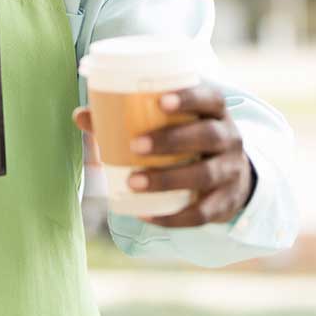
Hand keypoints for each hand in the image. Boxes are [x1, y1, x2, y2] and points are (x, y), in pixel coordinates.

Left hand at [72, 84, 255, 227]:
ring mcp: (231, 171)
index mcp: (215, 111)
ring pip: (205, 175)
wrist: (234, 176)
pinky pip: (203, 213)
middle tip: (135, 145)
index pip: (210, 97)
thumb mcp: (172, 123)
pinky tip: (146, 216)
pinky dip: (174, 217)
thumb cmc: (190, 138)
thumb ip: (129, 117)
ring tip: (133, 182)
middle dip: (172, 140)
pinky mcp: (226, 202)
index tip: (160, 101)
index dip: (189, 97)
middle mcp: (230, 138)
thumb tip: (81, 115)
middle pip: (208, 135)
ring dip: (168, 179)